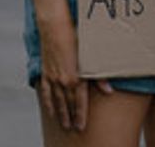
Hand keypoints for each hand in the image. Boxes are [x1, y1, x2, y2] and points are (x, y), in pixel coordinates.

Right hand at [37, 16, 110, 131]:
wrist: (53, 26)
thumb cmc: (74, 36)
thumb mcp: (89, 54)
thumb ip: (99, 76)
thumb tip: (109, 91)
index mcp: (74, 78)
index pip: (79, 102)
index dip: (81, 115)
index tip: (82, 126)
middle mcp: (62, 80)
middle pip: (68, 104)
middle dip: (71, 117)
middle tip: (74, 128)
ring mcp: (52, 77)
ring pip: (56, 100)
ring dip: (60, 113)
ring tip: (64, 124)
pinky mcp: (45, 71)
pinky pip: (45, 91)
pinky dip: (48, 102)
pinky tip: (50, 109)